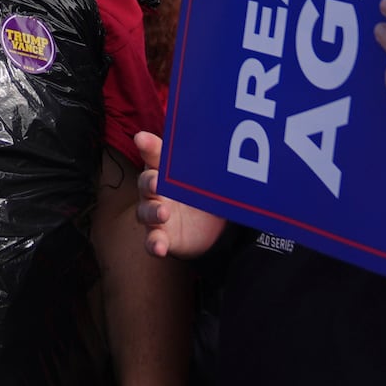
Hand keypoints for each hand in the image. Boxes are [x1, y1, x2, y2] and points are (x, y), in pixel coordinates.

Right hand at [134, 132, 225, 257]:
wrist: (211, 228)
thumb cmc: (205, 194)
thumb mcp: (212, 180)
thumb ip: (218, 168)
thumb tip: (243, 155)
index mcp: (167, 171)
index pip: (156, 155)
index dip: (149, 146)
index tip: (142, 138)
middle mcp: (156, 191)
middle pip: (146, 182)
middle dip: (150, 181)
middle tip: (157, 181)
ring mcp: (156, 214)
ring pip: (145, 211)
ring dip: (153, 211)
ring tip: (163, 213)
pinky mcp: (161, 236)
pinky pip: (152, 240)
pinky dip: (154, 243)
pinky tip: (159, 247)